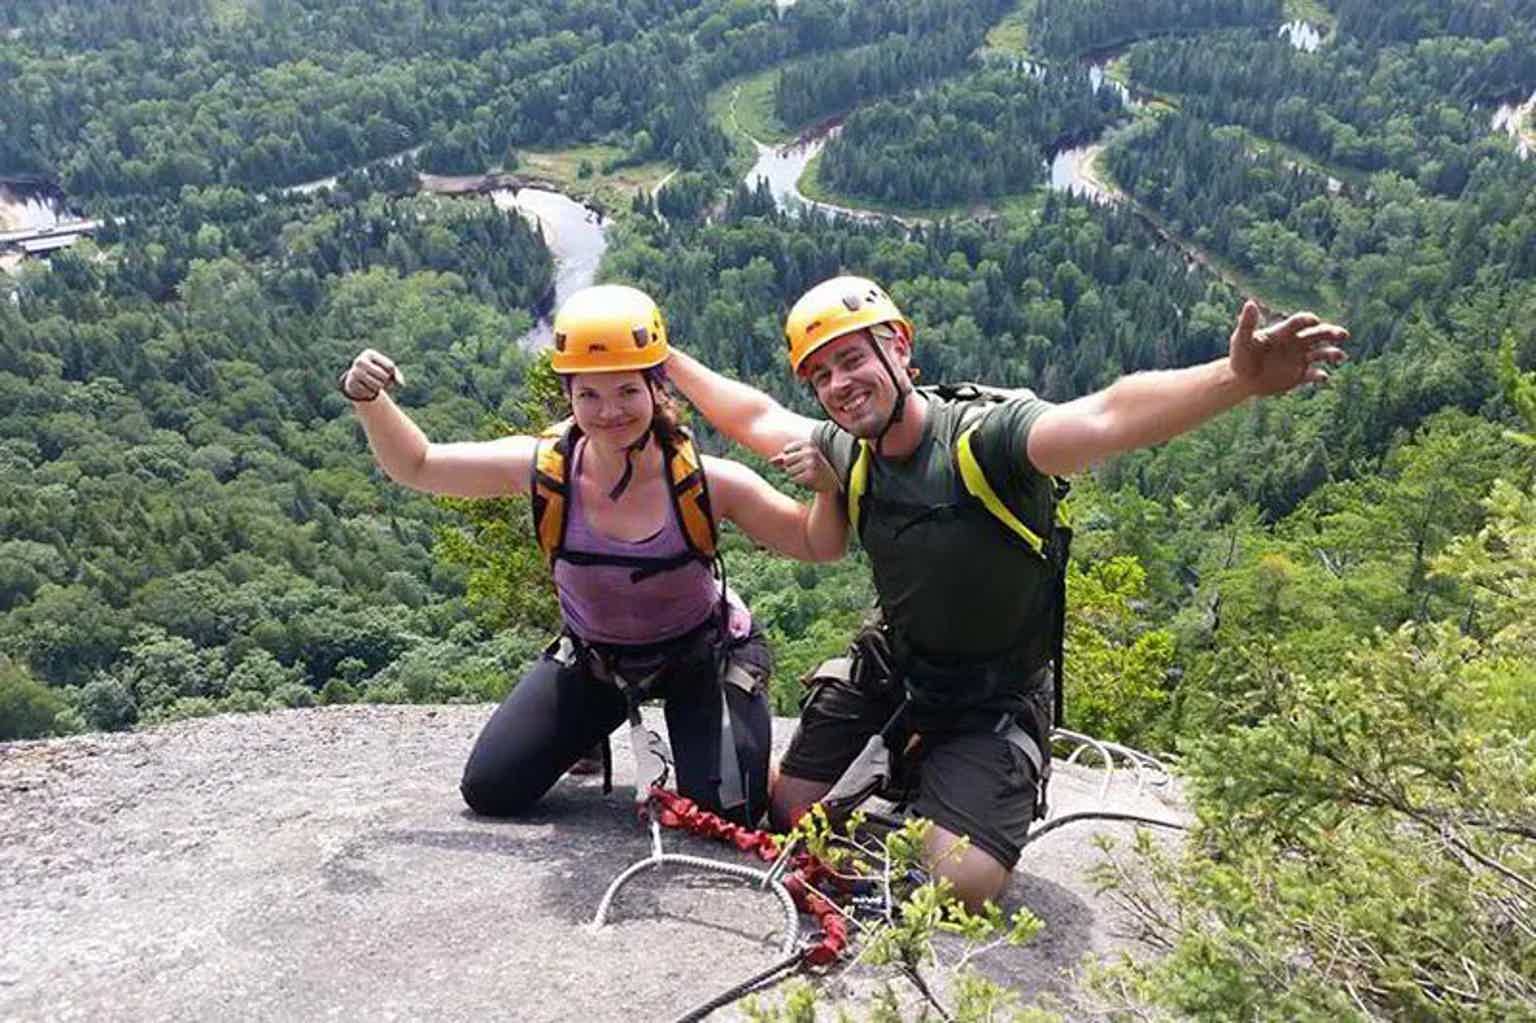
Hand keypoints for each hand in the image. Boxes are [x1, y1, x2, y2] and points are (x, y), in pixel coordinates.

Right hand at [341, 348, 404, 400]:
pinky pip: (370, 391)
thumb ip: (396, 375)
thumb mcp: (387, 370)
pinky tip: (368, 388)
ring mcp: (354, 372)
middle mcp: (360, 361)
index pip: (390, 367)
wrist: (356, 379)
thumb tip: (402, 384)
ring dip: (381, 388)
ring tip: (378, 385)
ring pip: (378, 385)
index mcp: (369, 354)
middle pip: (385, 376)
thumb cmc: (375, 371)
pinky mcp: (352, 383)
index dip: (393, 373)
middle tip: (385, 382)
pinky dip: (372, 392)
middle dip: (388, 382)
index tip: (389, 373)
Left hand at [771, 440, 838, 492]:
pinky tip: (806, 480)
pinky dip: (797, 481)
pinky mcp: (811, 475)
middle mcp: (811, 452)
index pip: (786, 450)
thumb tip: (770, 462)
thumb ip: (784, 458)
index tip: (800, 460)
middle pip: (786, 460)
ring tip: (805, 474)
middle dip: (790, 467)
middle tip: (802, 469)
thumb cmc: (813, 468)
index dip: (789, 458)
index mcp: (809, 443)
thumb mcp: (801, 458)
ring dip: (793, 475)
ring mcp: (811, 463)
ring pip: (788, 471)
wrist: (830, 481)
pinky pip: (793, 479)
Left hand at [1228, 300, 1349, 397]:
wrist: (1241, 379)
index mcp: (1284, 332)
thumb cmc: (1240, 356)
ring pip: (1322, 353)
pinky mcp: (1300, 375)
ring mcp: (1300, 359)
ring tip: (1340, 356)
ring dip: (1333, 353)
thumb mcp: (1241, 340)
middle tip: (1343, 334)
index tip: (1313, 321)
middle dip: (1331, 333)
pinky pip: (1315, 374)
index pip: (1299, 322)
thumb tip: (1250, 303)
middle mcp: (1296, 343)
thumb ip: (1247, 323)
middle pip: (1318, 334)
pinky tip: (1323, 377)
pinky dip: (1321, 376)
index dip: (1307, 320)